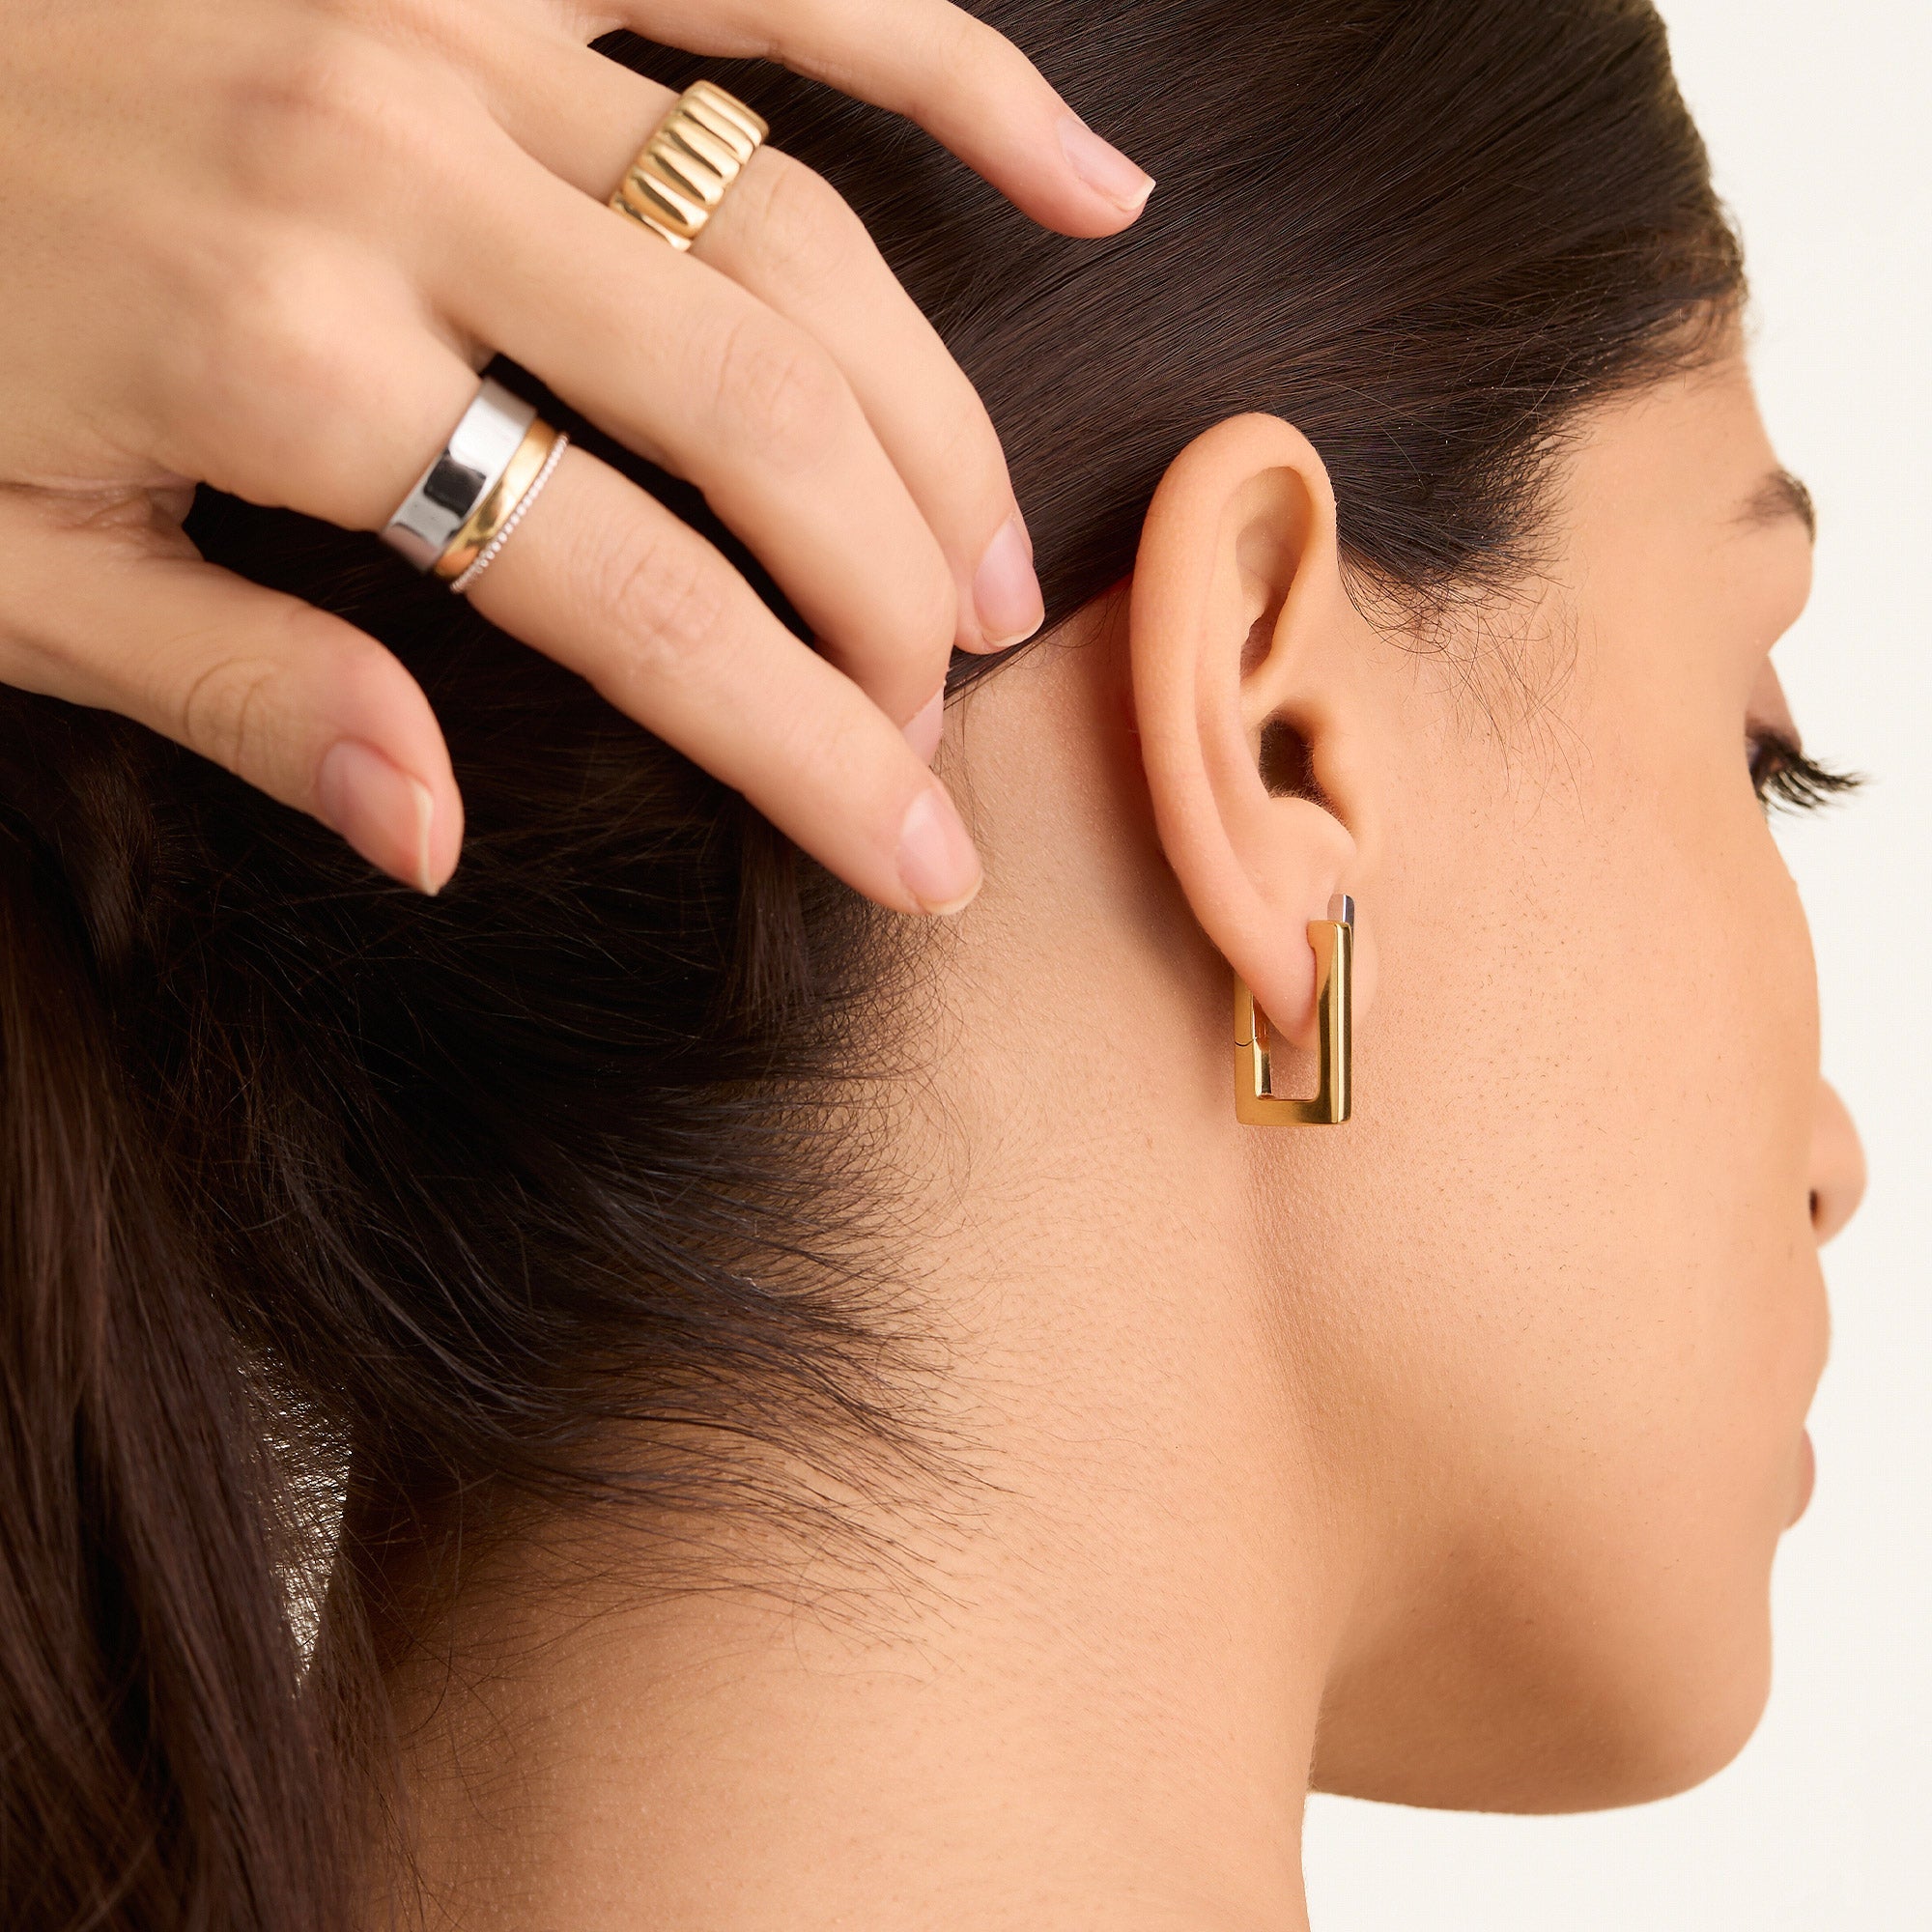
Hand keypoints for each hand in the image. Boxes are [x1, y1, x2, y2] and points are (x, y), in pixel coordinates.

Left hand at [0, 0, 1151, 910]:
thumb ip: (234, 693)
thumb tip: (436, 832)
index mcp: (285, 365)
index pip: (643, 603)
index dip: (809, 752)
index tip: (913, 857)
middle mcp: (399, 173)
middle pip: (768, 419)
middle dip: (899, 603)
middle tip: (945, 720)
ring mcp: (453, 20)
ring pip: (798, 232)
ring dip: (938, 421)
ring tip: (999, 572)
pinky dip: (948, 70)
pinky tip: (1089, 183)